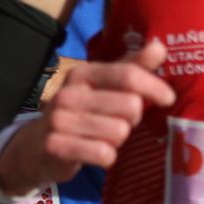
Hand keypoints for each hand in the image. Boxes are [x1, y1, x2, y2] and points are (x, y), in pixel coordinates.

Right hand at [0, 39, 174, 194]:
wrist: (35, 146)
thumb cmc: (79, 113)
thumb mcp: (101, 86)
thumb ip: (131, 68)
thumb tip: (159, 46)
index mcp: (81, 74)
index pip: (127, 75)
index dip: (154, 87)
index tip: (167, 98)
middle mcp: (68, 93)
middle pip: (130, 106)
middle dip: (131, 119)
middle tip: (116, 122)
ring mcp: (59, 120)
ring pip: (119, 132)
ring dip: (117, 140)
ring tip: (102, 138)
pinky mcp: (56, 146)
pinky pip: (104, 154)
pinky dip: (106, 157)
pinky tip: (94, 153)